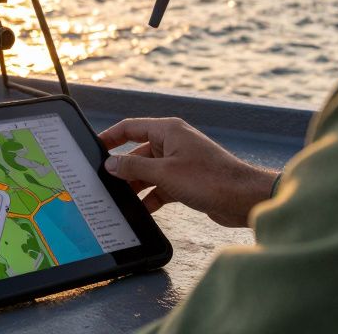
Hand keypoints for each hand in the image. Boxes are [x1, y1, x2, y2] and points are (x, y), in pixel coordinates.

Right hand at [100, 117, 278, 227]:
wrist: (243, 199)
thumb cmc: (209, 179)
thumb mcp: (164, 173)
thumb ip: (133, 167)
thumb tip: (110, 164)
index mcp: (168, 130)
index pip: (130, 127)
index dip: (110, 137)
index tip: (93, 147)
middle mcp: (173, 142)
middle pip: (138, 151)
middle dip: (123, 168)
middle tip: (104, 182)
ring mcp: (180, 162)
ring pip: (149, 171)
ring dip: (137, 185)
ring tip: (120, 200)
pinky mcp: (186, 180)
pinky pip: (161, 185)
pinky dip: (151, 196)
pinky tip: (142, 210)